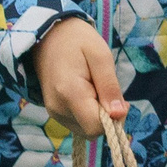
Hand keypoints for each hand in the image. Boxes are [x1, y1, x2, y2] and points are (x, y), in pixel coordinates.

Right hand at [34, 17, 125, 134]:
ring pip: (86, 129)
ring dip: (98, 115)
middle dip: (107, 117)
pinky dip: (88, 113)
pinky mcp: (54, 112)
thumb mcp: (101, 56)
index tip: (119, 100)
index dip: (113, 118)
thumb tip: (118, 114)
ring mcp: (54, 112)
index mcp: (69, 93)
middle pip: (91, 131)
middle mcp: (58, 108)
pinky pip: (78, 123)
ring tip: (94, 87)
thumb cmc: (77, 41)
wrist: (48, 35)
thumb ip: (110, 86)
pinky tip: (87, 93)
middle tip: (107, 90)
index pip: (96, 127)